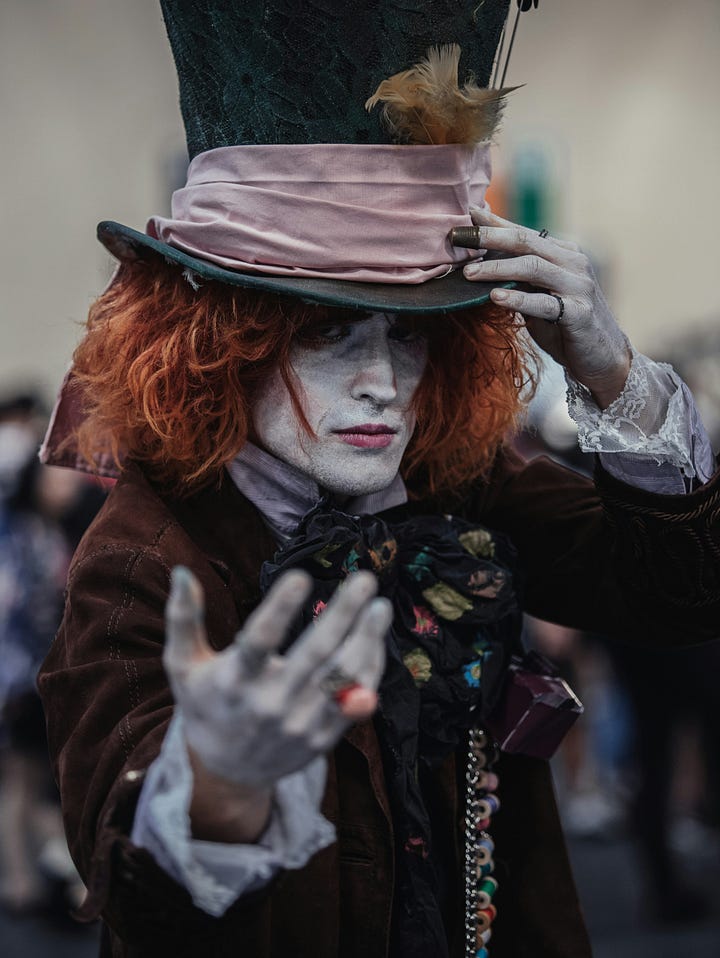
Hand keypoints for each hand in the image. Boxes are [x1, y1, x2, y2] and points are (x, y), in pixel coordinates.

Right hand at [163, 566, 388, 789]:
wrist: (227, 769)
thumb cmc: (207, 702)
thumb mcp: (184, 664)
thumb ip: (183, 619)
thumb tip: (181, 571)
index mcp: (234, 681)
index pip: (259, 641)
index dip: (280, 608)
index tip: (301, 575)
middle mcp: (270, 704)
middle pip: (314, 655)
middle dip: (343, 614)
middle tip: (364, 579)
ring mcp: (300, 723)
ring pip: (343, 677)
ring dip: (367, 639)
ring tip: (381, 606)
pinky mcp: (323, 737)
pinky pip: (355, 699)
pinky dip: (370, 667)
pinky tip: (376, 636)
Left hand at [463, 207, 630, 407]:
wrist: (602, 358)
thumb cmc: (565, 326)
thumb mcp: (539, 296)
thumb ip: (519, 278)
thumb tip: (479, 262)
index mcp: (564, 253)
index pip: (524, 233)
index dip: (495, 223)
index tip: (467, 215)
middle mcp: (573, 263)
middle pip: (527, 242)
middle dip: (490, 237)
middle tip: (460, 238)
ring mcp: (578, 286)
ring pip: (533, 267)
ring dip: (497, 268)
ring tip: (469, 273)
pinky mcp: (579, 313)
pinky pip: (544, 303)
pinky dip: (518, 299)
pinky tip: (495, 297)